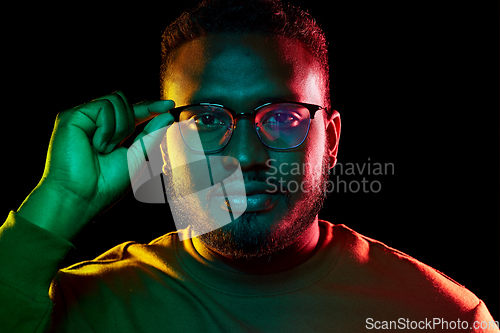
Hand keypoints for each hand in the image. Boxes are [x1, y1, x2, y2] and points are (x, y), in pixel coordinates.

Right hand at [17, 91, 174, 239]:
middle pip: (124, 100)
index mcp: (112, 132)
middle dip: (132, 120)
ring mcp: (84, 118)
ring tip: (105, 149)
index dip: (151, 107)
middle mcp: (96, 122)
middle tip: (120, 146)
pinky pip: (103, 107)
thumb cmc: (106, 184)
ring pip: (116, 100)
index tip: (170, 104)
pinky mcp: (71, 116)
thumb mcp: (138, 156)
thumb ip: (152, 134)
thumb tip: (167, 114)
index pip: (134, 112)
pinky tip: (97, 146)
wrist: (83, 196)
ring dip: (119, 128)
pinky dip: (107, 128)